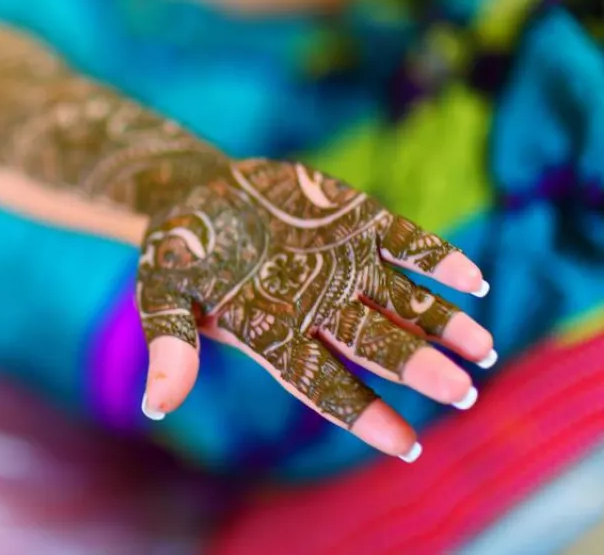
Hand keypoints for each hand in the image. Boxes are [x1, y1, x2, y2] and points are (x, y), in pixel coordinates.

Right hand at [136, 159, 492, 460]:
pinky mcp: (356, 221)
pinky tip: (472, 280)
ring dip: (443, 322)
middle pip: (376, 345)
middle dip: (418, 366)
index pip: (323, 385)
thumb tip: (156, 406)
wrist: (193, 195)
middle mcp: (319, 308)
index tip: (405, 442)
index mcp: (275, 334)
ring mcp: (343, 265)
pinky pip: (406, 243)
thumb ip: (169, 343)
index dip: (363, 414)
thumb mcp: (160, 294)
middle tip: (462, 391)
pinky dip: (437, 260)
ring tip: (482, 346)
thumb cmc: (174, 253)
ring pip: (404, 300)